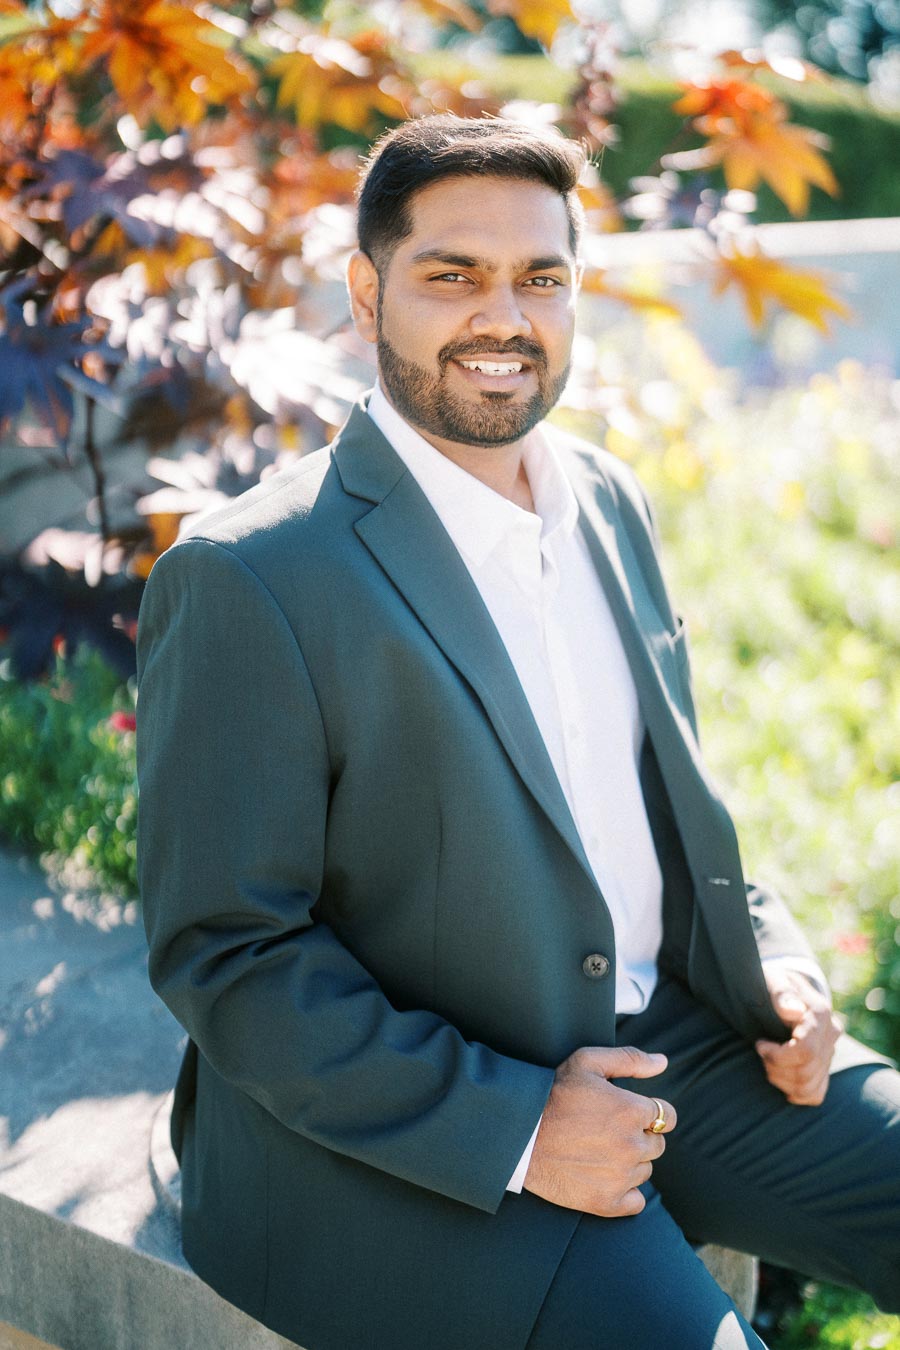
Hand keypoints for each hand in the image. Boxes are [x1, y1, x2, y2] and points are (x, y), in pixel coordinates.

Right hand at [523, 1045, 674, 1217]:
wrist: (519, 1135)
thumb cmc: (553, 1094)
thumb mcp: (587, 1062)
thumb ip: (630, 1059)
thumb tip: (663, 1062)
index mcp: (632, 1110)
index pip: (667, 1116)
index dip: (650, 1113)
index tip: (628, 1113)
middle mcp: (632, 1145)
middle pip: (657, 1144)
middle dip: (639, 1136)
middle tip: (607, 1131)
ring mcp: (621, 1176)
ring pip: (645, 1171)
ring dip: (630, 1162)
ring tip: (598, 1151)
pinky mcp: (607, 1202)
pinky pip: (636, 1202)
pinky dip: (625, 1192)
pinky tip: (604, 1177)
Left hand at [756, 968, 841, 1105]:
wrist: (781, 989)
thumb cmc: (770, 983)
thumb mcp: (771, 980)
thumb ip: (781, 994)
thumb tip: (793, 1010)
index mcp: (820, 1013)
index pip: (806, 1050)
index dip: (778, 1055)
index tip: (759, 1044)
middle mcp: (831, 1034)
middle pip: (806, 1072)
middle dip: (775, 1068)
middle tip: (760, 1052)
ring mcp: (830, 1052)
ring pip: (809, 1087)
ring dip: (781, 1081)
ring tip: (768, 1062)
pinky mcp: (825, 1066)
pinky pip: (816, 1094)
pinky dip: (796, 1093)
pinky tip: (781, 1079)